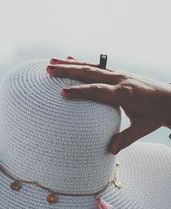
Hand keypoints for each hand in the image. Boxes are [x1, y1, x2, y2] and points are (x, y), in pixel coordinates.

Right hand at [46, 56, 170, 154]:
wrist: (170, 97)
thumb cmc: (155, 115)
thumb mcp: (143, 128)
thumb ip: (126, 138)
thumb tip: (110, 150)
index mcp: (125, 94)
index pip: (99, 92)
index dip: (80, 92)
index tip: (62, 92)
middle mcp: (119, 80)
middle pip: (90, 73)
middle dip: (68, 71)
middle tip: (49, 70)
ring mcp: (117, 73)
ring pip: (90, 67)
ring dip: (69, 64)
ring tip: (51, 62)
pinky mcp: (116, 72)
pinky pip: (95, 66)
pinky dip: (80, 62)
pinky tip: (67, 58)